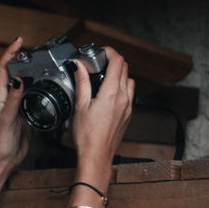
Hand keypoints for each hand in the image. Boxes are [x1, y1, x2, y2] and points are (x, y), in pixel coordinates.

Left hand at [0, 37, 31, 169]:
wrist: (4, 161)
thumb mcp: (6, 120)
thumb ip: (13, 101)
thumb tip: (19, 80)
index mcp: (1, 98)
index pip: (4, 70)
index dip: (10, 53)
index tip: (19, 42)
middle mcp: (9, 99)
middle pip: (14, 73)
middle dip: (21, 58)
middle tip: (33, 48)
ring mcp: (18, 107)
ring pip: (25, 84)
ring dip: (32, 72)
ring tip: (42, 62)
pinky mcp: (27, 115)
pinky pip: (34, 98)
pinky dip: (40, 89)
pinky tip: (46, 87)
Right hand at [70, 46, 133, 178]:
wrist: (96, 156)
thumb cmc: (87, 136)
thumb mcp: (80, 106)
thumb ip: (82, 82)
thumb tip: (79, 67)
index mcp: (111, 93)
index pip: (117, 62)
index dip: (110, 52)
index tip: (102, 52)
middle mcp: (123, 98)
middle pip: (125, 69)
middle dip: (113, 61)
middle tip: (100, 63)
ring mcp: (128, 107)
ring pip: (129, 81)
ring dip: (120, 75)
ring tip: (105, 78)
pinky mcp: (128, 115)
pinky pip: (129, 95)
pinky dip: (122, 88)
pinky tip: (109, 95)